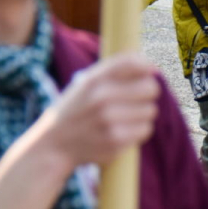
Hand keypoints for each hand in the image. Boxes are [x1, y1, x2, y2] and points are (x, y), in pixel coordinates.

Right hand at [39, 54, 160, 169]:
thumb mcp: (87, 83)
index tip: (146, 74)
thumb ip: (117, 70)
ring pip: (150, 110)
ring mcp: (108, 120)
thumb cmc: (77, 109)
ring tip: (124, 118)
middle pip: (151, 88)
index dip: (146, 67)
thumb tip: (154, 68)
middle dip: (146, 94)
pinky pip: (145, 129)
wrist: (53, 145)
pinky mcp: (115, 140)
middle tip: (135, 100)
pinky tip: (123, 131)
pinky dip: (138, 131)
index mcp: (94, 79)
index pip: (134, 63)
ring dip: (142, 114)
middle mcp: (101, 97)